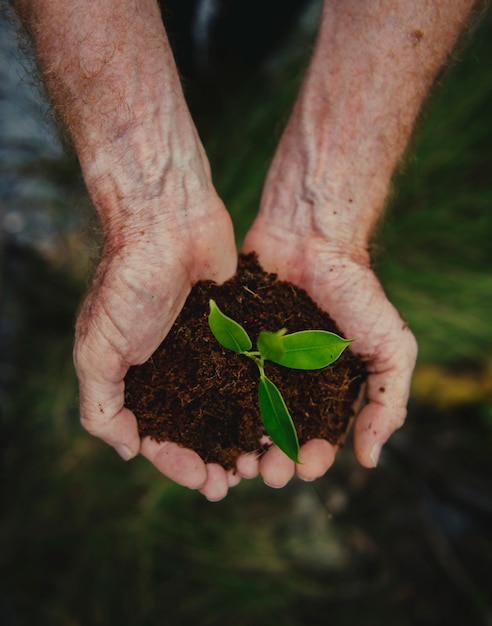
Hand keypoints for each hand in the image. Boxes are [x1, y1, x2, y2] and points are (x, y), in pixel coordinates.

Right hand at [73, 188, 238, 500]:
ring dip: (241, 437)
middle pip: (196, 430)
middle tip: (235, 481)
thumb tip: (126, 450)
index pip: (156, 438)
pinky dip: (261, 399)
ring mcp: (205, 353)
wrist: (168, 222)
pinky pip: (250, 373)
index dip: (177, 463)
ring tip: (262, 460)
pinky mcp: (236, 332)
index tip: (204, 479)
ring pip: (227, 408)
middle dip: (213, 458)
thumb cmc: (128, 282)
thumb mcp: (96, 348)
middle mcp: (172, 372)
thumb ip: (100, 404)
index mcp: (138, 381)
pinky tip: (278, 418)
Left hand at [239, 218, 417, 485]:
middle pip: (278, 434)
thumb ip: (388, 402)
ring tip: (235, 462)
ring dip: (240, 445)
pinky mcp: (229, 346)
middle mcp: (290, 383)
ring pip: (244, 417)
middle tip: (264, 473)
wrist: (311, 239)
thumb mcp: (391, 348)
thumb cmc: (356, 292)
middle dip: (273, 459)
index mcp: (328, 389)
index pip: (319, 437)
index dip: (313, 458)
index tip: (304, 468)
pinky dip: (213, 410)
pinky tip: (208, 429)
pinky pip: (218, 383)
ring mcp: (257, 365)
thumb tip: (369, 459)